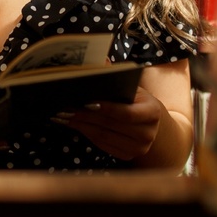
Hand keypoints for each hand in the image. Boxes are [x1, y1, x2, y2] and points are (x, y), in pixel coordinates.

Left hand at [50, 87, 165, 160]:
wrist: (152, 124)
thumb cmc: (138, 101)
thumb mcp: (134, 88)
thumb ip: (118, 76)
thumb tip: (100, 60)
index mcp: (152, 112)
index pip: (126, 113)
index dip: (106, 108)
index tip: (86, 101)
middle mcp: (148, 133)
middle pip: (110, 125)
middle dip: (85, 116)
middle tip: (65, 107)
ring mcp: (139, 148)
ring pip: (103, 136)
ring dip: (81, 125)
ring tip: (63, 116)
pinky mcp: (128, 156)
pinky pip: (102, 145)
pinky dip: (86, 134)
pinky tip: (73, 125)